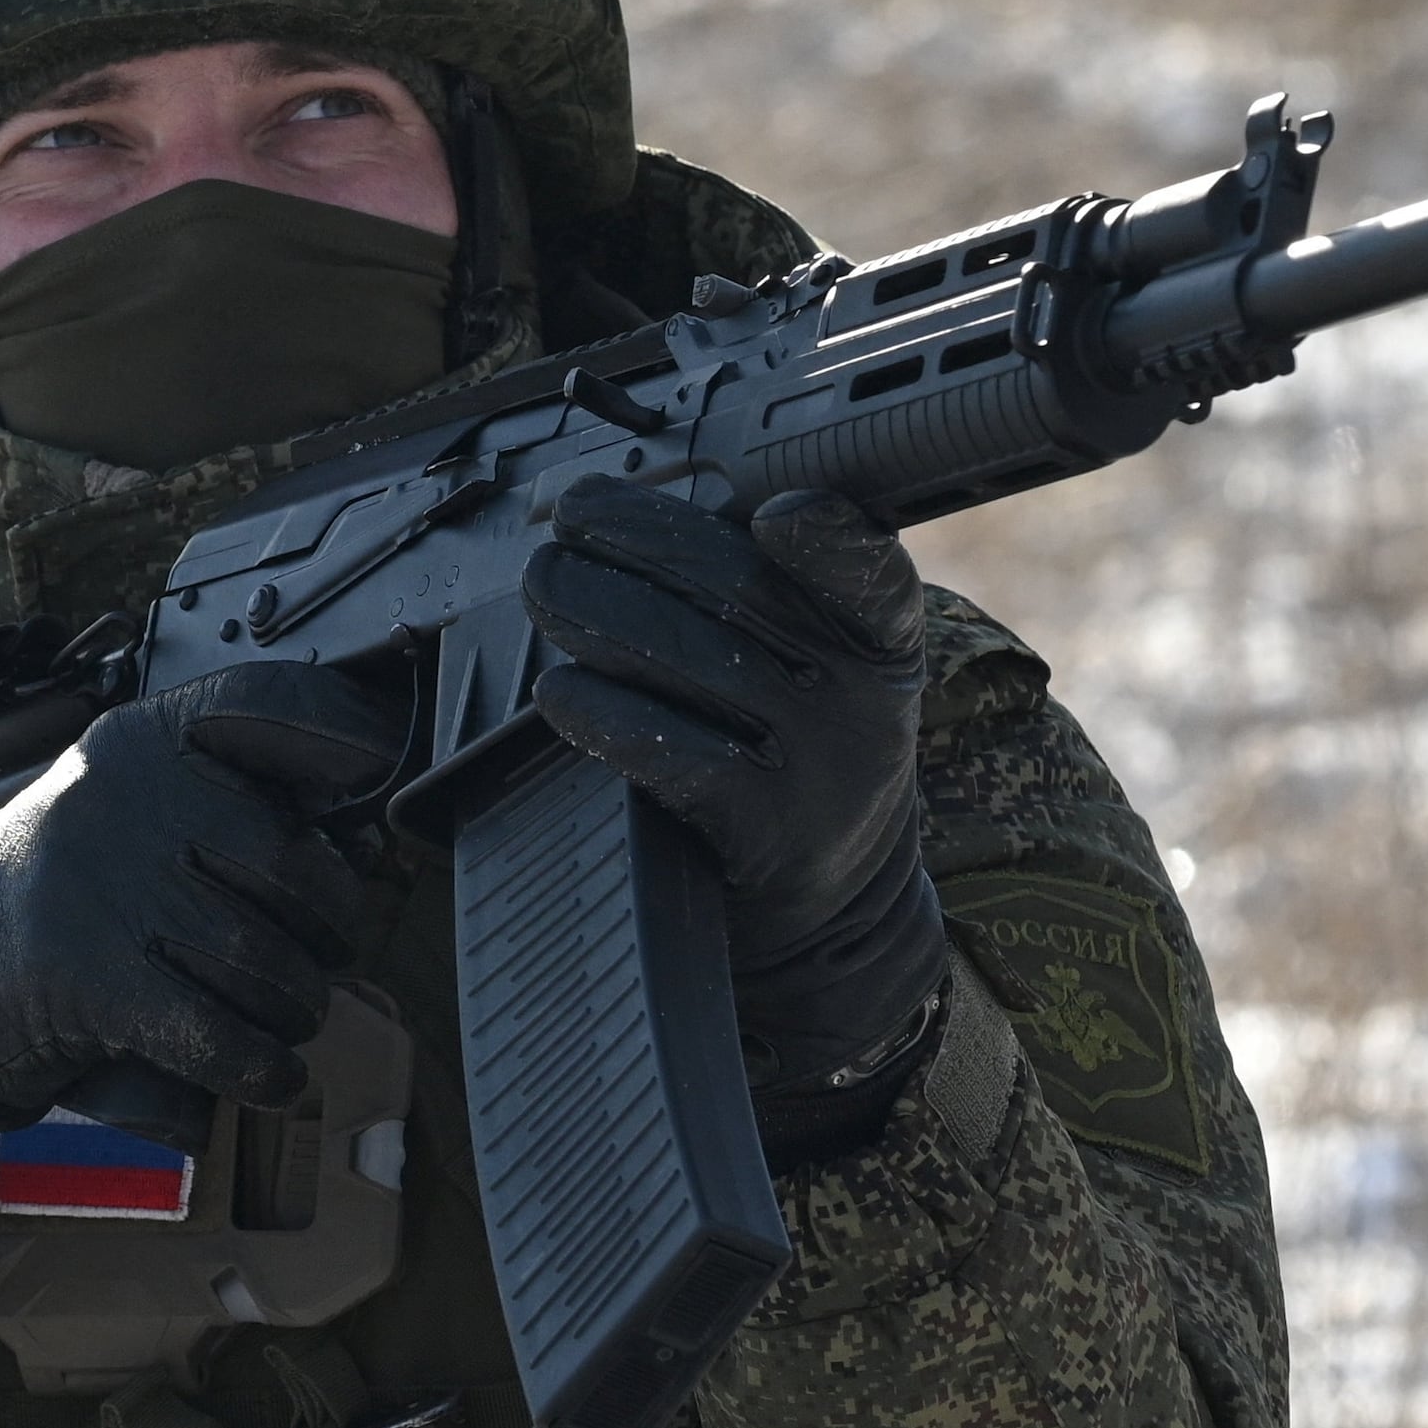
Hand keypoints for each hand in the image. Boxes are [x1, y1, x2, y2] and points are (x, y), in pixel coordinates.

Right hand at [0, 664, 401, 1140]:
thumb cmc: (78, 889)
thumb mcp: (140, 812)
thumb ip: (236, 802)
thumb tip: (362, 841)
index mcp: (143, 741)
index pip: (262, 702)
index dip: (339, 728)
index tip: (382, 763)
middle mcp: (122, 798)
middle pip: (289, 860)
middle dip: (328, 928)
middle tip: (318, 955)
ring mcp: (101, 884)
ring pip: (263, 960)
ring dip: (295, 1006)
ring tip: (283, 1013)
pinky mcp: (86, 977)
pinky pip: (217, 1033)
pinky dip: (261, 1065)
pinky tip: (270, 1072)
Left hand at [524, 480, 948, 1108]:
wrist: (829, 915)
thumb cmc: (794, 755)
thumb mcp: (821, 674)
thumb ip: (758, 596)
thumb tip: (616, 517)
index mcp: (881, 639)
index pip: (869, 571)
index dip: (827, 538)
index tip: (774, 512)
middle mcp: (862, 700)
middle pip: (741, 592)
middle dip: (640, 541)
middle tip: (568, 524)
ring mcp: (817, 770)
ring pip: (693, 661)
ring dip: (598, 613)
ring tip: (546, 586)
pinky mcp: (764, 832)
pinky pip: (673, 756)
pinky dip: (603, 714)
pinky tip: (560, 691)